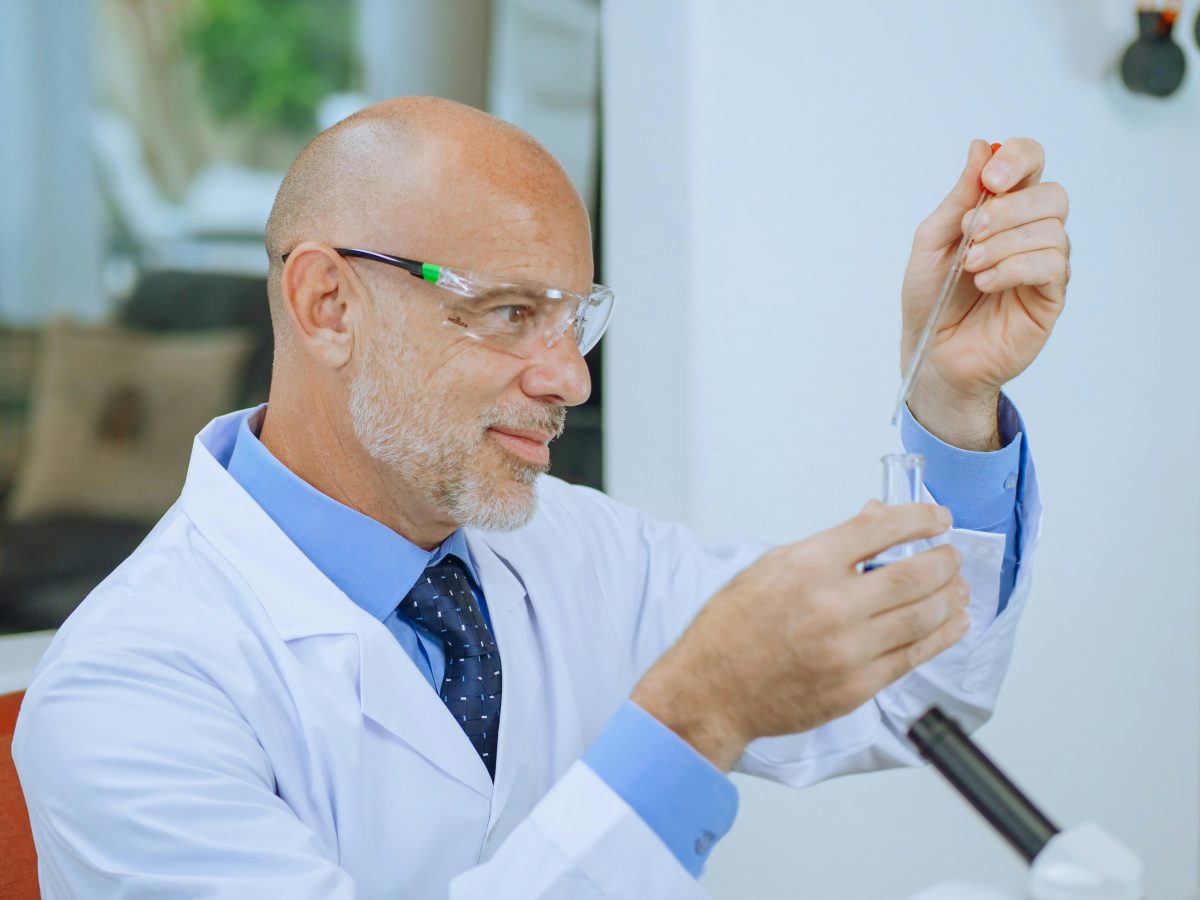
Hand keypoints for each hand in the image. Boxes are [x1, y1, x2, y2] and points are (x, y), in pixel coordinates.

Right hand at [631, 502, 968, 771]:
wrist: (714, 690)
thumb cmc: (733, 628)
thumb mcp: (771, 567)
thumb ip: (829, 545)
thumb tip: (876, 520)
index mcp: (808, 566)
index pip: (882, 529)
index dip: (921, 518)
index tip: (938, 517)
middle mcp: (832, 605)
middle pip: (916, 574)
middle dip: (945, 559)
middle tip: (952, 554)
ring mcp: (849, 650)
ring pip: (925, 616)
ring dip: (951, 597)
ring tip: (959, 587)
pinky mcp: (858, 686)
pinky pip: (915, 656)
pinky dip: (943, 636)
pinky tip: (955, 623)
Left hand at [901, 139, 1069, 449]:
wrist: (932, 353)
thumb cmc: (930, 298)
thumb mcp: (932, 242)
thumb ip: (958, 198)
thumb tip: (980, 146)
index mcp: (1003, 209)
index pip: (1031, 161)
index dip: (1017, 159)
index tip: (990, 178)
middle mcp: (1031, 231)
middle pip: (1052, 194)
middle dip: (1009, 209)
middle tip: (970, 234)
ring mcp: (1045, 264)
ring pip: (1051, 229)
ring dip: (1003, 243)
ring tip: (970, 267)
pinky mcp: (1050, 296)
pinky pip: (1051, 264)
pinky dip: (1014, 267)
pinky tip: (985, 282)